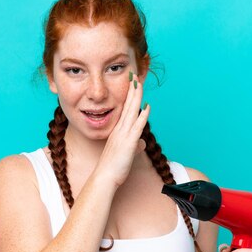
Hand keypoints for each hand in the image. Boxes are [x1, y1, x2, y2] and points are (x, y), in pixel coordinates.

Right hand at [94, 71, 149, 187]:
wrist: (104, 177)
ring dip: (136, 97)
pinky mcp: (128, 143)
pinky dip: (142, 116)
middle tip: (134, 75)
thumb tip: (142, 143)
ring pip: (131, 112)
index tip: (133, 83)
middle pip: (128, 105)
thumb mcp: (125, 154)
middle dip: (132, 90)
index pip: (126, 109)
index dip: (130, 95)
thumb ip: (134, 146)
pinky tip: (147, 107)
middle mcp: (120, 130)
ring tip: (139, 83)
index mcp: (118, 131)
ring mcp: (123, 135)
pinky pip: (136, 127)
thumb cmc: (113, 168)